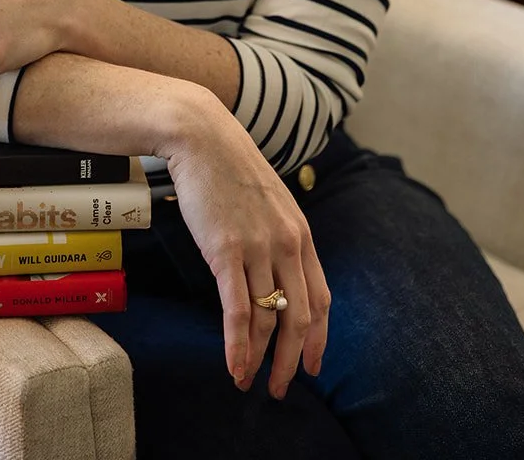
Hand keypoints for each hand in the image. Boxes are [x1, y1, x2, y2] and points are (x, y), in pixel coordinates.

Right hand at [160, 91, 329, 399]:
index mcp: (301, 234)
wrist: (201, 136)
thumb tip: (274, 274)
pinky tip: (234, 367)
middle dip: (293, 360)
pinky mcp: (227, 251)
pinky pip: (238, 309)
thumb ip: (277, 237)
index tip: (314, 366)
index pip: (321, 299)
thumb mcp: (268, 202)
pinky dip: (237, 344)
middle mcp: (288, 244)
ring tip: (250, 383)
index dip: (319, 338)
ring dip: (261, 359)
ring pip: (268, 318)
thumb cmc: (229, 167)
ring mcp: (259, 248)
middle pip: (300, 317)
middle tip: (282, 388)